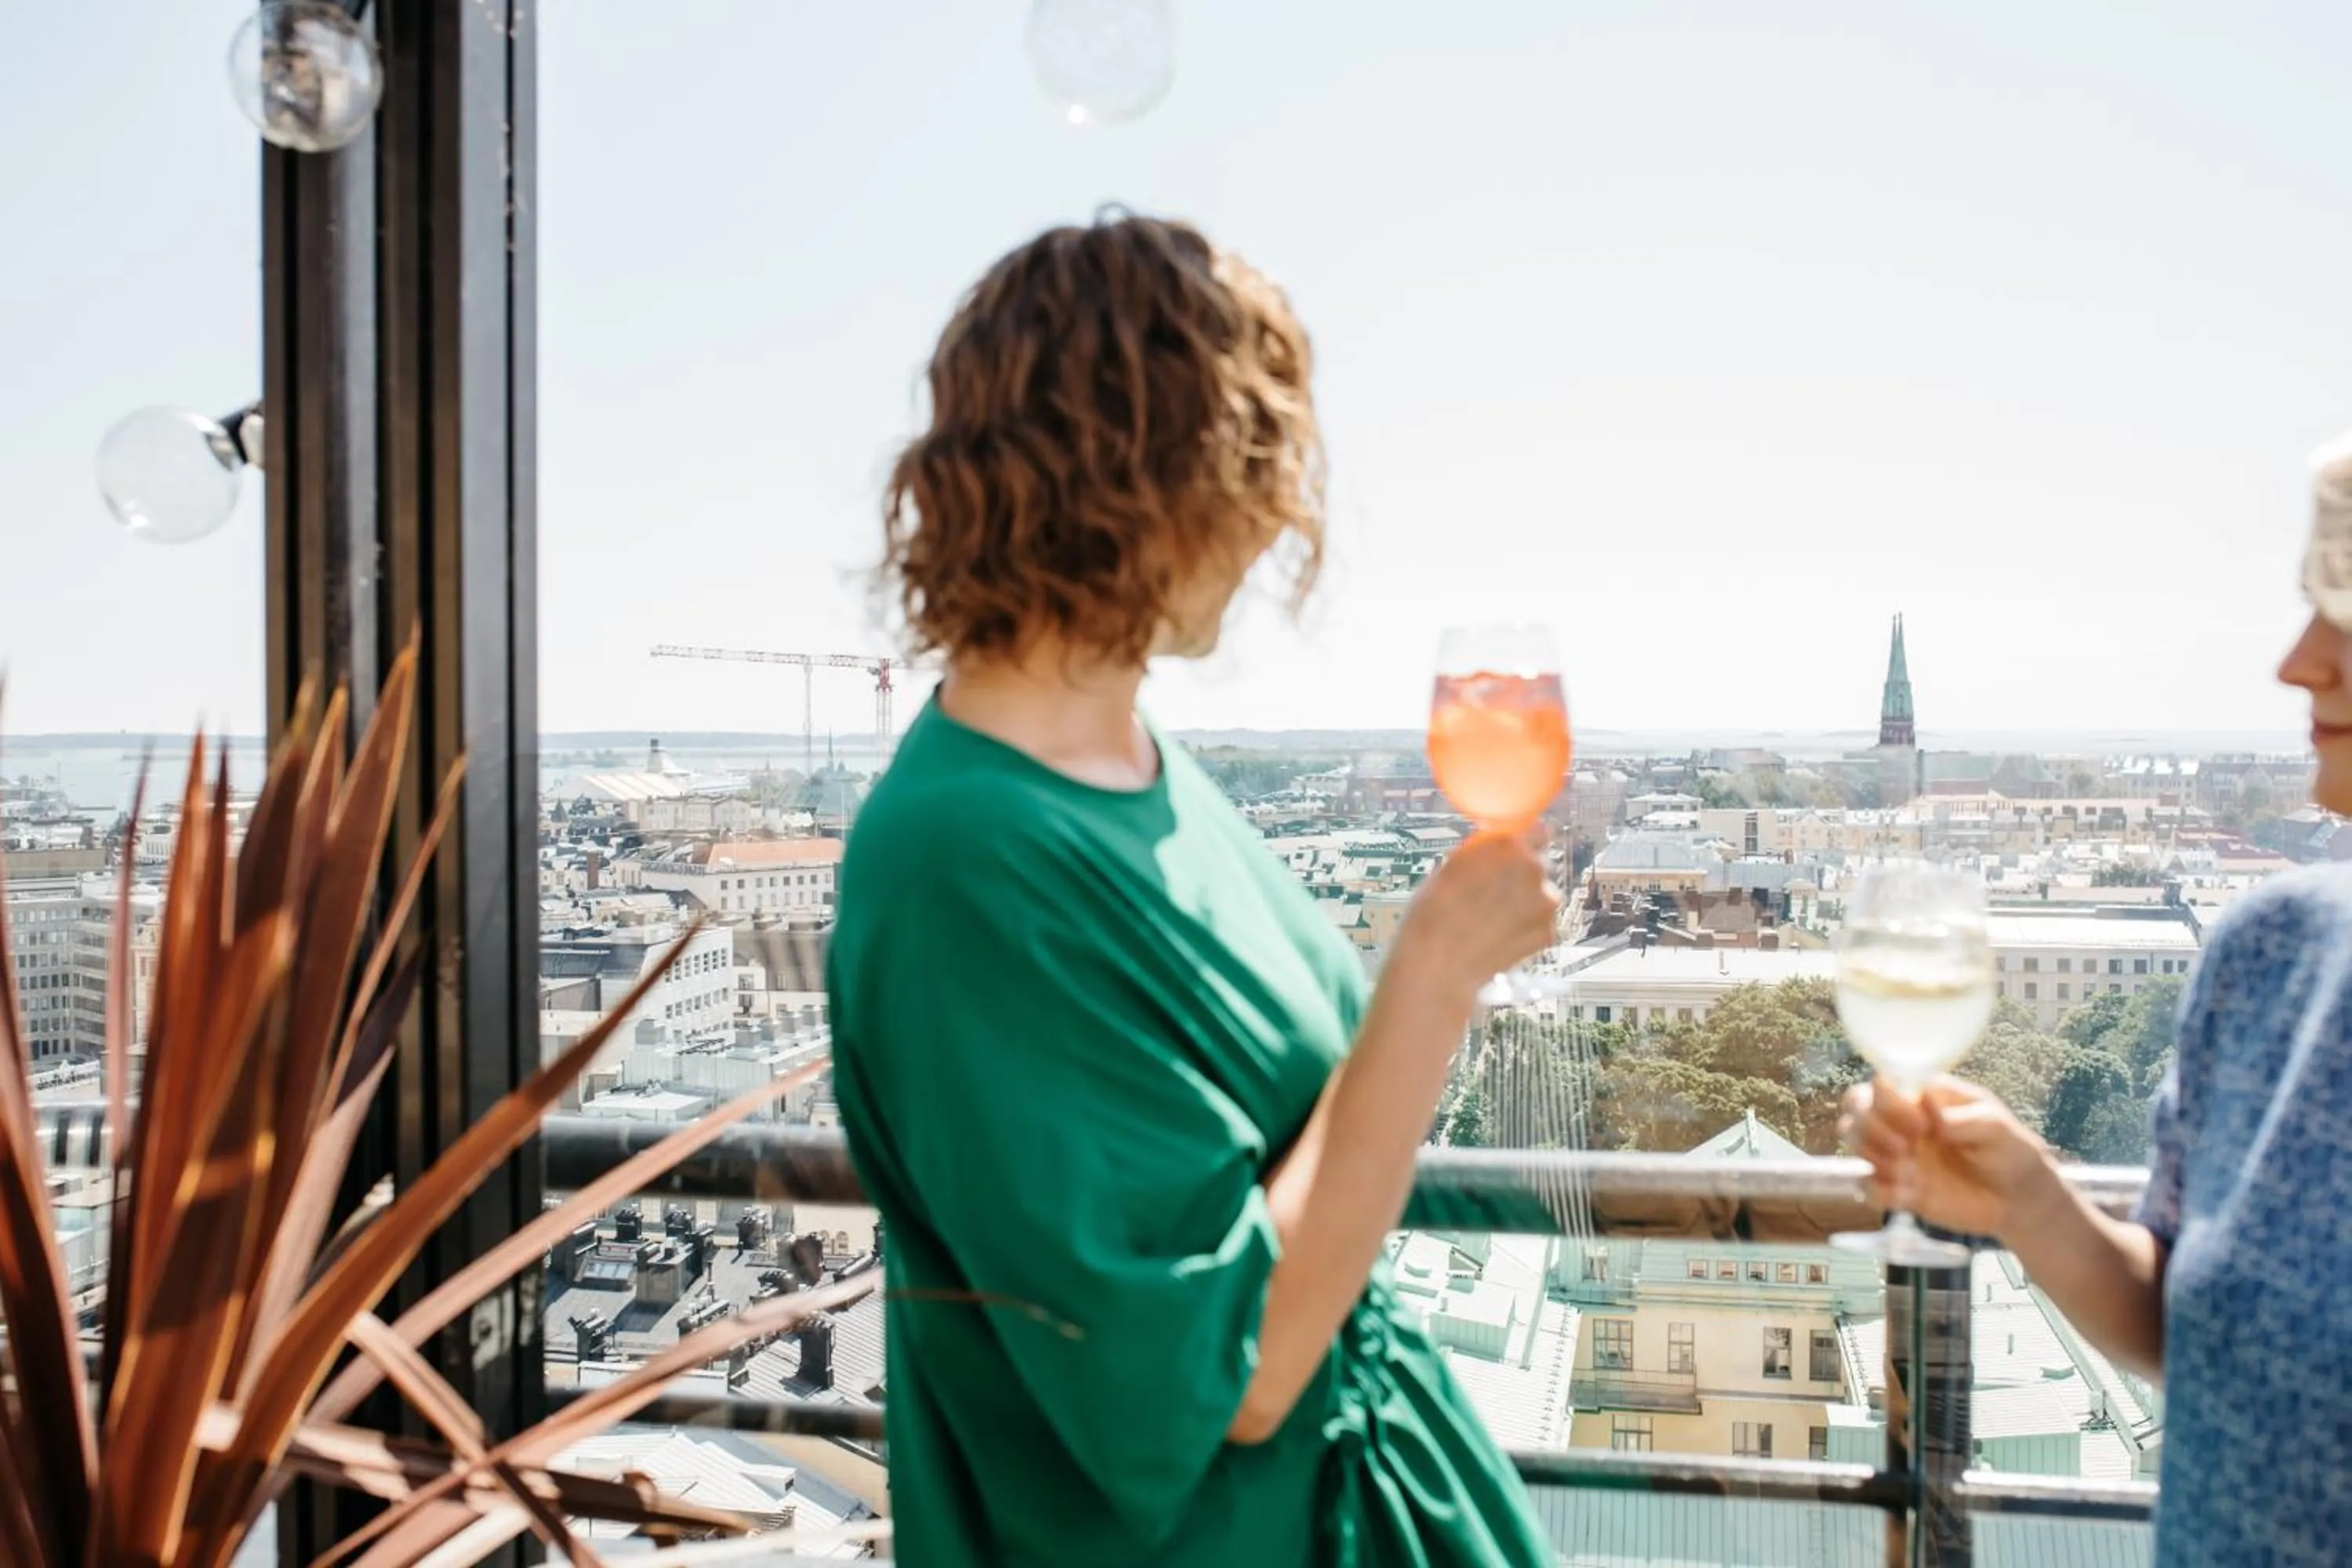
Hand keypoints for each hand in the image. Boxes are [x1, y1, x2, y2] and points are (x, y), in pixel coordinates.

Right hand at [1388, 830, 1560, 1003]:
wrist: (1438, 968)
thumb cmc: (1432, 915)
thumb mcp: (1450, 867)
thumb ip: (1483, 853)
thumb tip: (1495, 847)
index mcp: (1508, 845)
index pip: (1537, 829)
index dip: (1525, 841)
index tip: (1514, 850)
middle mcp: (1534, 869)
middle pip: (1537, 864)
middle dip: (1520, 875)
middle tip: (1491, 893)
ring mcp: (1546, 903)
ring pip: (1541, 894)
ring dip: (1525, 903)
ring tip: (1492, 920)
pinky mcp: (1549, 933)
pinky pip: (1540, 922)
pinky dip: (1526, 928)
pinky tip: (1500, 937)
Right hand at [1840, 1076, 2059, 1239]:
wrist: (2019, 1199)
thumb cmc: (2010, 1150)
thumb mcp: (1996, 1127)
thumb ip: (1960, 1117)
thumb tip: (1924, 1104)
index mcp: (1923, 1098)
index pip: (1881, 1085)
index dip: (1888, 1103)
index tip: (1920, 1125)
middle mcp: (1902, 1122)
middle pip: (1856, 1110)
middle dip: (1873, 1129)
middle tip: (1906, 1149)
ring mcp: (1897, 1155)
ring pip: (1852, 1143)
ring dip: (1871, 1157)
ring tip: (1908, 1173)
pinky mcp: (1897, 1188)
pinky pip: (1866, 1186)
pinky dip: (1878, 1191)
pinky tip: (1909, 1196)